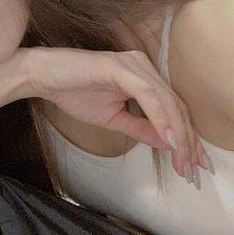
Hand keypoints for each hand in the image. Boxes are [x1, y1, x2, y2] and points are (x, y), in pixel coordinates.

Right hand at [23, 46, 207, 180]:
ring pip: (166, 100)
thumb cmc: (72, 92)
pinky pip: (147, 93)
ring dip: (178, 132)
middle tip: (192, 170)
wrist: (42, 76)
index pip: (172, 107)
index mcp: (142, 75)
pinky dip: (160, 116)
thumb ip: (141, 128)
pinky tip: (167, 138)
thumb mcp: (113, 118)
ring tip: (183, 159)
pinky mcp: (119, 67)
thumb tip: (169, 144)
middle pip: (175, 105)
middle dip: (187, 140)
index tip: (191, 165)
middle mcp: (142, 65)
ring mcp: (132, 64)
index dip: (186, 137)